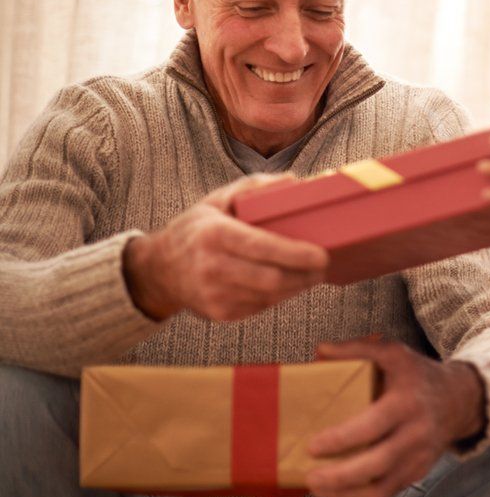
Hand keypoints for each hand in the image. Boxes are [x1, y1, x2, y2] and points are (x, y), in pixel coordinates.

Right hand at [122, 174, 328, 320]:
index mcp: (214, 234)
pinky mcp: (220, 314)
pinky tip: (287, 283)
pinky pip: (261, 306)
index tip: (323, 254)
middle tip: (325, 265)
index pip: (263, 247)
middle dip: (306, 275)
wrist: (158, 270)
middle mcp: (212, 267)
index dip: (296, 253)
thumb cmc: (197, 228)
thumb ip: (254, 187)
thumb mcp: (217, 199)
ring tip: (312, 273)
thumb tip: (294, 182)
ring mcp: (215, 295)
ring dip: (297, 286)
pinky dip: (279, 295)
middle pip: (272, 279)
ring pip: (271, 296)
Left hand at [305, 339, 485, 496]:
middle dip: (341, 475)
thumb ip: (357, 348)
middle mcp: (417, 431)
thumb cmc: (420, 375)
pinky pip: (389, 491)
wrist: (460, 398)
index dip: (342, 439)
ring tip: (318, 486)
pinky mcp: (419, 470)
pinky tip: (340, 490)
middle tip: (311, 476)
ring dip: (347, 492)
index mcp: (407, 401)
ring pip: (383, 485)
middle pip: (378, 462)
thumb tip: (320, 351)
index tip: (313, 445)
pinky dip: (361, 496)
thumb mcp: (394, 353)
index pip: (373, 425)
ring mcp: (420, 455)